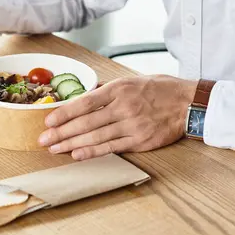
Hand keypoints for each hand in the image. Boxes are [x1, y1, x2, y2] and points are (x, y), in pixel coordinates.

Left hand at [38, 75, 197, 159]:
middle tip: (43, 140)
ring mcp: (132, 125)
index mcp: (119, 89)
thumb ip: (108, 89)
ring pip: (95, 137)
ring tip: (55, 149)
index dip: (64, 113)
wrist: (190, 103)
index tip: (48, 121)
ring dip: (71, 144)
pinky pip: (111, 148)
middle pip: (86, 122)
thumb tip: (84, 94)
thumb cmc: (160, 90)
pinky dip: (92, 152)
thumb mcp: (132, 80)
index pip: (85, 102)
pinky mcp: (140, 141)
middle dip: (61, 132)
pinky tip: (76, 154)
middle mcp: (124, 107)